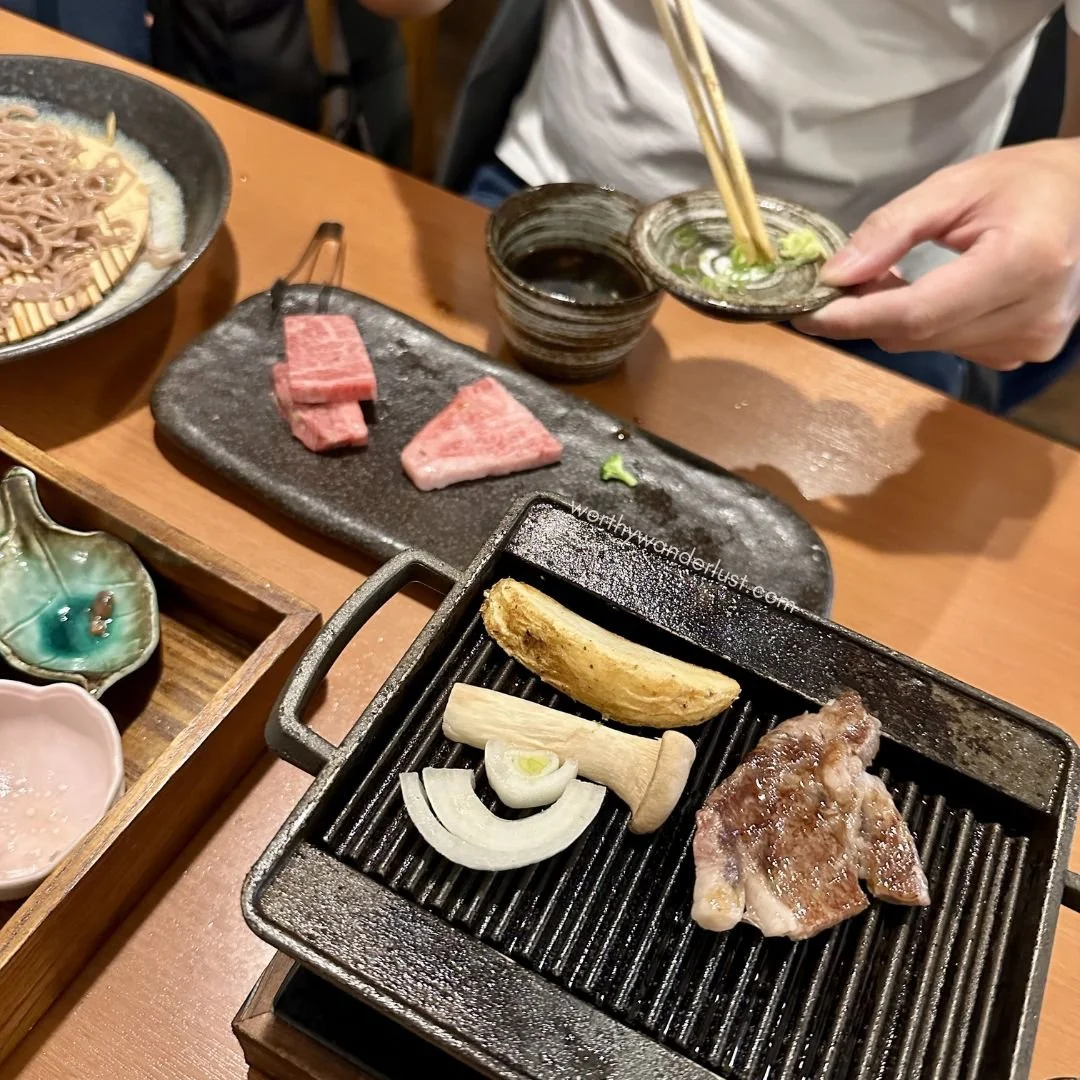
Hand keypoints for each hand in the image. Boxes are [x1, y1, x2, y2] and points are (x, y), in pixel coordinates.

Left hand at [793, 140, 1079, 368]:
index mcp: (1021, 265)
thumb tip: (833, 274)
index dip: (853, 318)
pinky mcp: (1022, 355)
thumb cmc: (1025, 182)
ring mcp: (1029, 343)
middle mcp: (1029, 317)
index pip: (916, 314)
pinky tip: (921, 294)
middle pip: (915, 335)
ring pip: (925, 346)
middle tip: (836, 283)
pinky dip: (920, 326)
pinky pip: (947, 348)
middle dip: (864, 315)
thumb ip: (890, 229)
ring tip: (884, 279)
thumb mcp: (953, 186)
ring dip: (890, 320)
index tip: (804, 312)